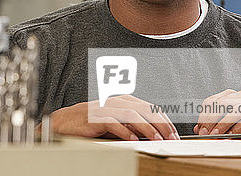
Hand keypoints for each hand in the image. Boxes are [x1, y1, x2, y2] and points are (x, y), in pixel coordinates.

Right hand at [49, 95, 178, 139]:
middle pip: (145, 109)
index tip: (175, 134)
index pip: (151, 108)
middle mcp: (116, 102)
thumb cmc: (92, 123)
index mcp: (124, 101)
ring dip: (147, 127)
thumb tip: (155, 134)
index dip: (165, 121)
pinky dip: (125, 131)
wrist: (65, 122)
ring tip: (157, 139)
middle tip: (172, 138)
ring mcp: (105, 108)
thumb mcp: (116, 123)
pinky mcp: (95, 118)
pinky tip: (134, 140)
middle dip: (161, 124)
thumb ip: (133, 125)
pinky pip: (113, 122)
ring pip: (132, 114)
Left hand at [194, 89, 240, 134]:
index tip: (199, 128)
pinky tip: (230, 136)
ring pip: (231, 111)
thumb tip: (198, 129)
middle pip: (219, 104)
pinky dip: (236, 129)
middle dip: (210, 121)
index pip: (212, 101)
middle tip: (205, 134)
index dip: (203, 115)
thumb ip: (215, 124)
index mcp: (232, 95)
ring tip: (215, 136)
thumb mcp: (230, 125)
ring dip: (221, 126)